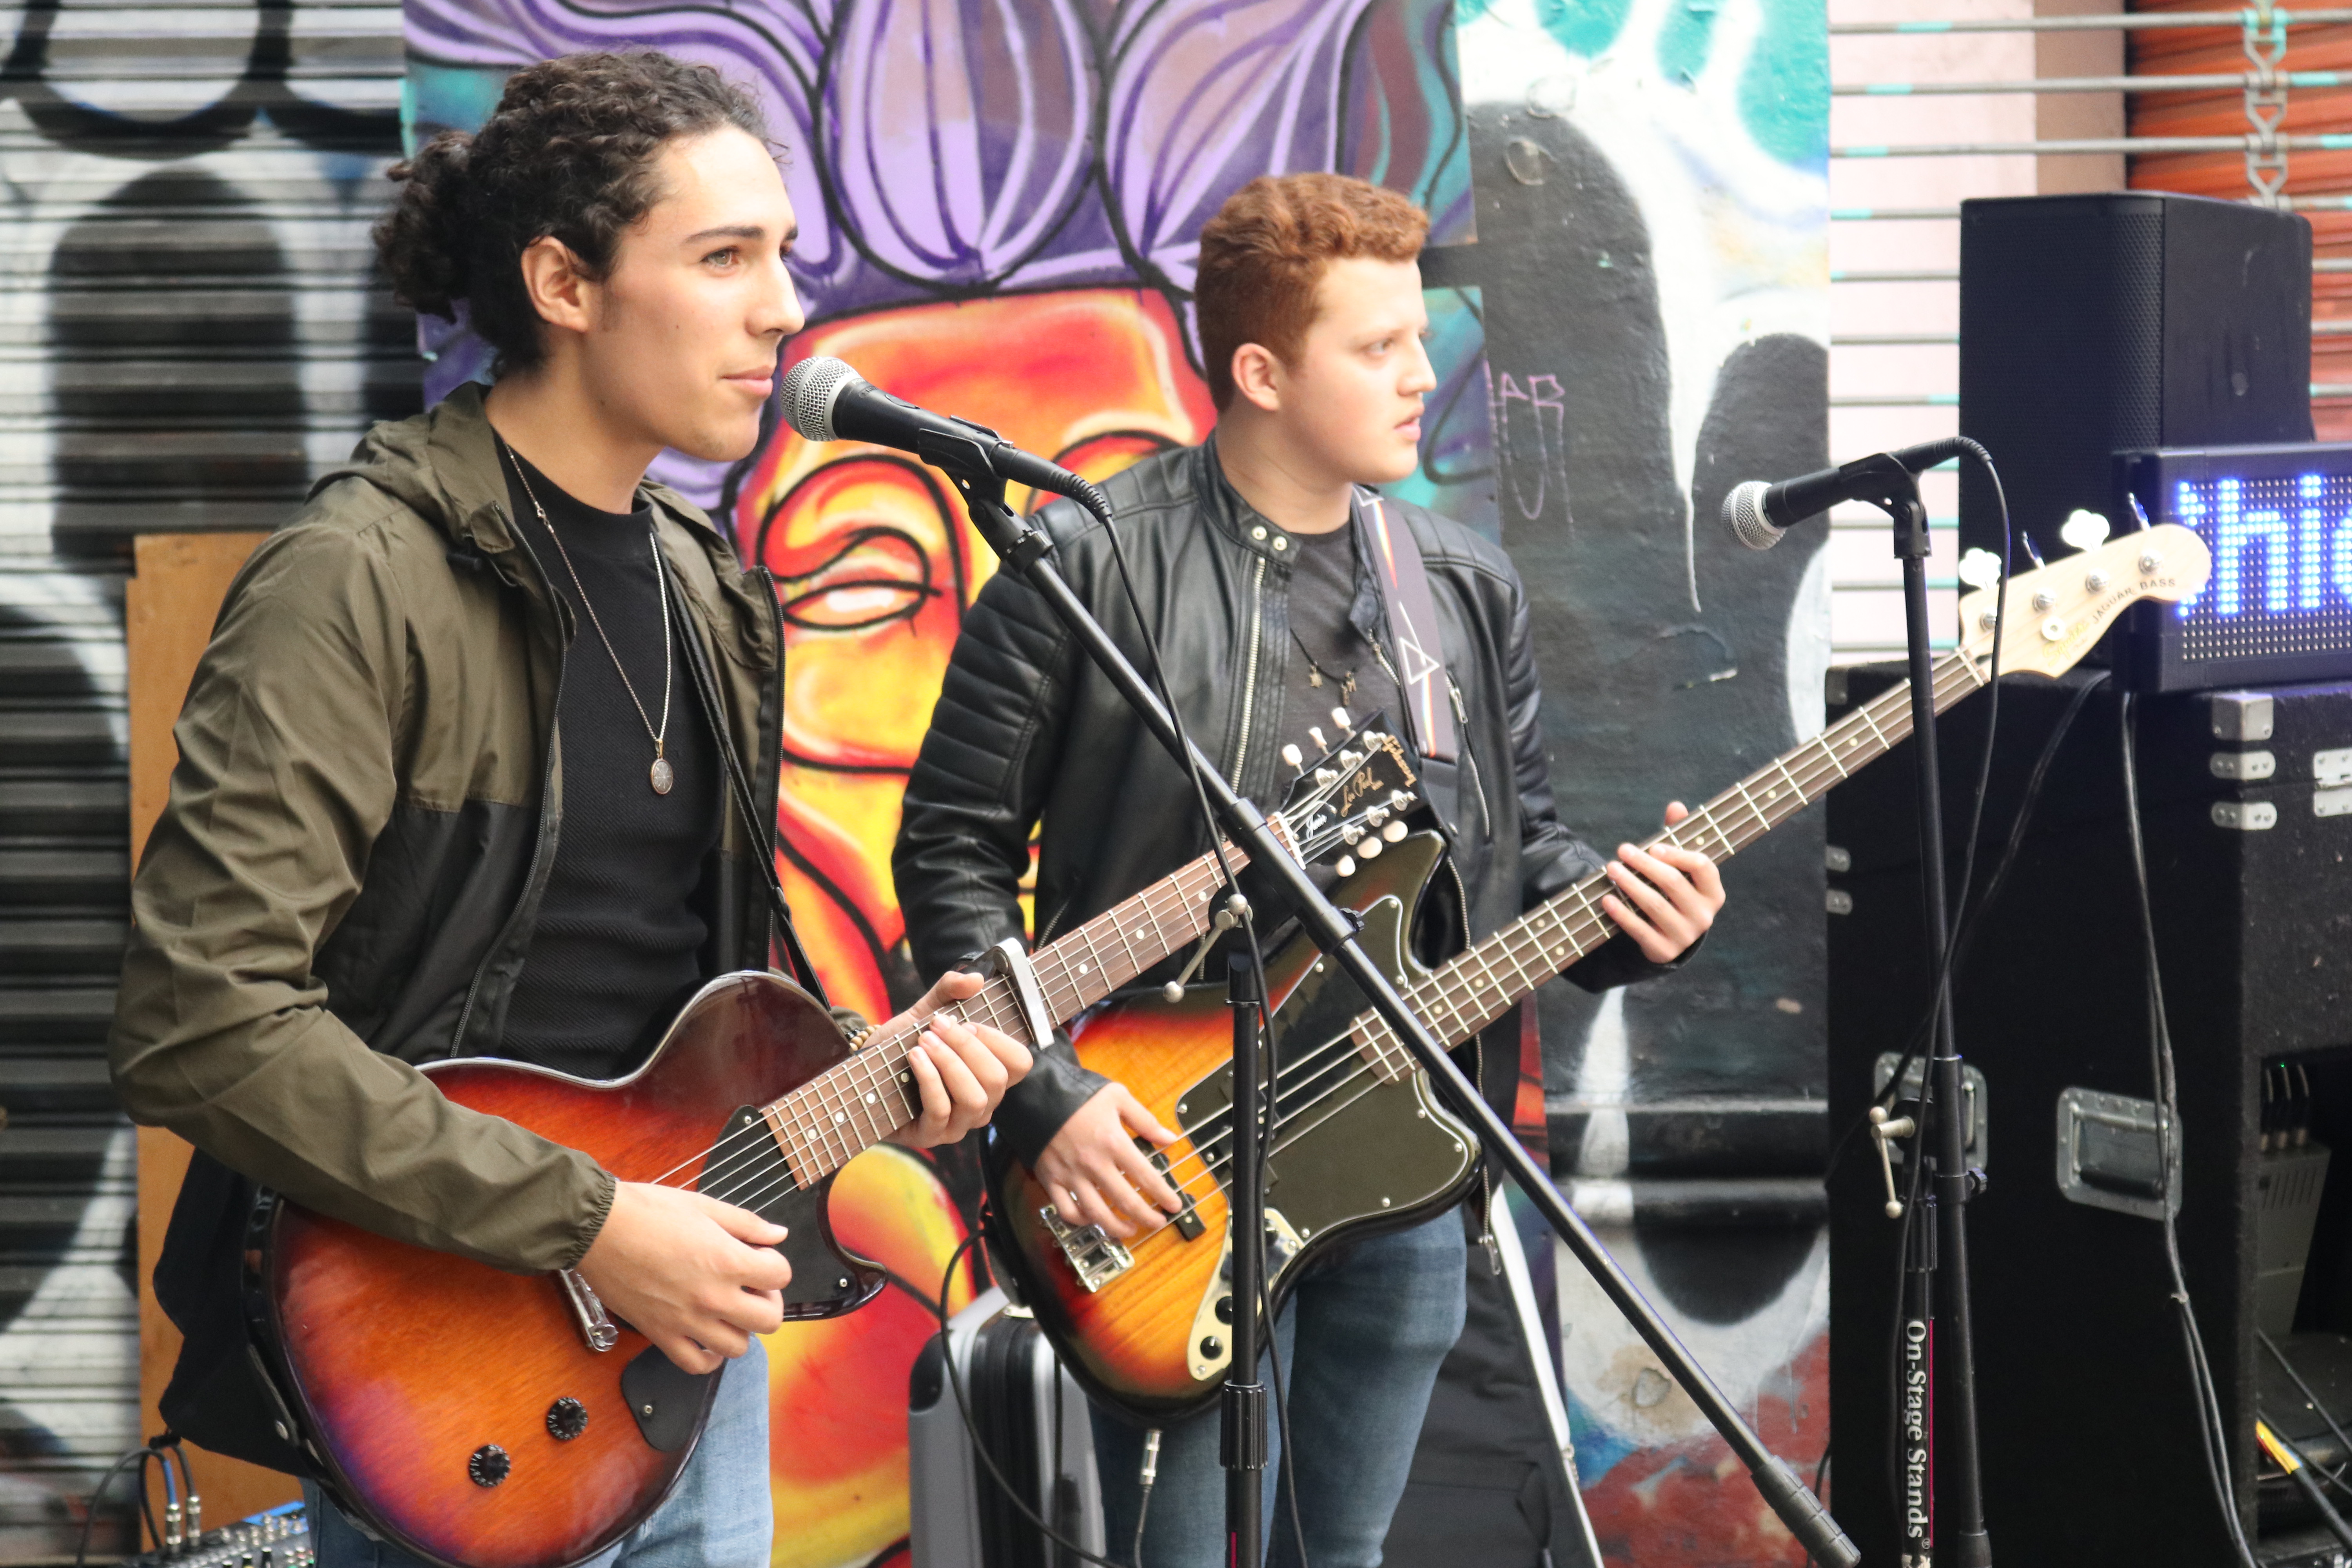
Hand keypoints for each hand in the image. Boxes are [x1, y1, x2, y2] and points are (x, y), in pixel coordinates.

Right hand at [575, 1181, 789, 1373]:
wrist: (596, 1227)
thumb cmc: (646, 1211)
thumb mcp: (703, 1206)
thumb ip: (746, 1223)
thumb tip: (778, 1234)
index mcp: (726, 1260)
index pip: (780, 1276)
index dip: (774, 1263)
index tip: (759, 1257)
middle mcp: (711, 1297)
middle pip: (769, 1320)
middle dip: (768, 1301)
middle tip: (752, 1286)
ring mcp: (686, 1321)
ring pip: (738, 1348)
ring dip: (741, 1329)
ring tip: (729, 1309)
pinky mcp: (660, 1334)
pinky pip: (696, 1365)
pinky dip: (709, 1358)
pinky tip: (708, 1338)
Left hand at [882, 969, 1032, 1149]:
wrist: (863, 1073)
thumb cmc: (902, 1045)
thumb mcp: (925, 1012)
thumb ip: (949, 990)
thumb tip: (975, 979)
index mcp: (990, 1075)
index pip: (1020, 1062)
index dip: (997, 1039)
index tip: (965, 1022)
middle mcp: (982, 1103)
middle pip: (996, 1078)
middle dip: (966, 1047)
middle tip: (935, 1026)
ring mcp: (959, 1124)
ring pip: (974, 1099)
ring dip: (949, 1063)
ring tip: (923, 1042)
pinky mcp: (931, 1136)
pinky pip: (941, 1110)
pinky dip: (929, 1078)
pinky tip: (914, 1057)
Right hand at [1035, 1083, 1181, 1238]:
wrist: (1036, 1095)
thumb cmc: (1078, 1094)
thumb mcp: (1117, 1096)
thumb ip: (1144, 1120)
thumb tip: (1169, 1138)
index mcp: (1114, 1142)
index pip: (1146, 1177)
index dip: (1164, 1195)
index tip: (1174, 1205)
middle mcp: (1094, 1164)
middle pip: (1126, 1202)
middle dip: (1147, 1218)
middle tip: (1158, 1222)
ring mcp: (1071, 1175)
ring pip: (1097, 1214)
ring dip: (1117, 1228)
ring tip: (1130, 1230)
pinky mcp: (1051, 1180)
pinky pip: (1067, 1210)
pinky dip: (1081, 1221)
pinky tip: (1093, 1219)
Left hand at [1597, 801, 1724, 963]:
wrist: (1670, 937)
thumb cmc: (1674, 893)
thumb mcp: (1679, 868)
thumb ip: (1678, 837)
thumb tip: (1676, 806)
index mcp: (1713, 892)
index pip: (1703, 867)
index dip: (1678, 854)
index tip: (1654, 846)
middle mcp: (1704, 915)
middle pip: (1673, 883)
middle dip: (1645, 864)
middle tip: (1622, 850)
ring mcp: (1685, 935)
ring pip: (1655, 905)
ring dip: (1630, 884)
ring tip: (1611, 868)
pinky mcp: (1664, 951)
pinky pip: (1641, 930)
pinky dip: (1622, 914)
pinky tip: (1607, 899)